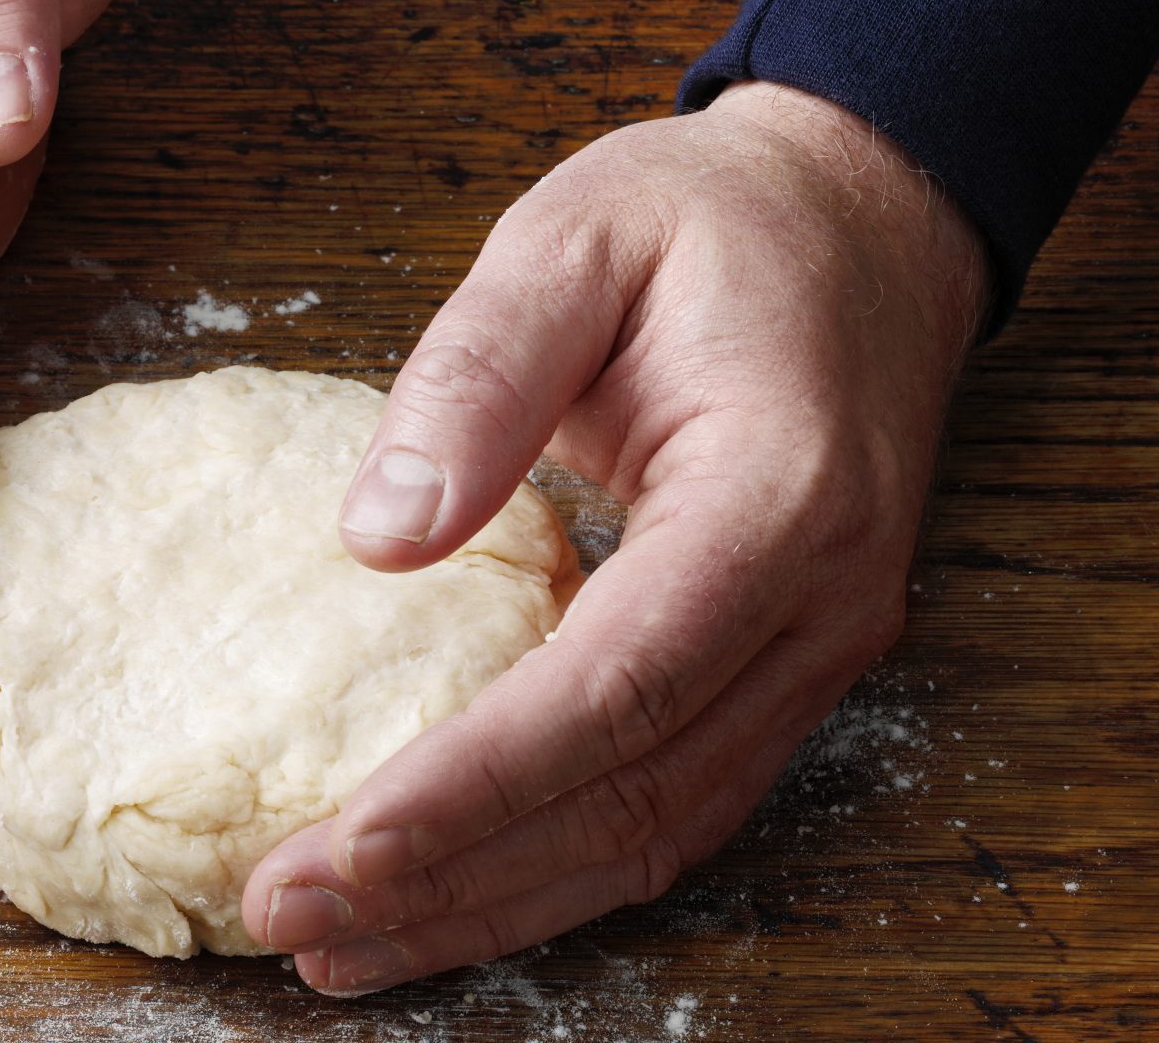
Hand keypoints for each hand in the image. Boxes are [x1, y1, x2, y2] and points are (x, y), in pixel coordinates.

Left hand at [242, 80, 987, 992]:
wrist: (864, 215)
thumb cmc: (712, 218)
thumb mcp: (574, 239)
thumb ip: (476, 373)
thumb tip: (376, 534)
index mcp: (776, 499)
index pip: (614, 687)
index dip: (473, 786)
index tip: (339, 847)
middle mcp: (822, 606)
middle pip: (632, 795)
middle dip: (457, 878)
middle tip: (294, 918)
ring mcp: (819, 649)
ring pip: (657, 829)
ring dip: (499, 901)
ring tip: (344, 943)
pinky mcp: (785, 663)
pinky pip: (673, 795)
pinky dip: (559, 860)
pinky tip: (453, 888)